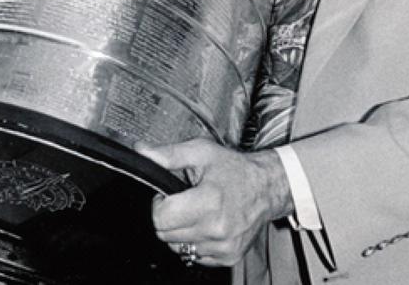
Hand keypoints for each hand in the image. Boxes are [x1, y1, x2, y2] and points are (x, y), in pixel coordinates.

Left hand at [137, 138, 290, 266]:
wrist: (267, 187)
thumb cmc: (234, 169)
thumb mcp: (201, 152)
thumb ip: (168, 154)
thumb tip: (141, 152)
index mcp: (209, 202)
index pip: (160, 219)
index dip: (159, 204)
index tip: (169, 196)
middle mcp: (217, 229)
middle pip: (166, 235)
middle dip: (169, 218)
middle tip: (184, 201)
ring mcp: (224, 246)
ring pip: (179, 247)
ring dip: (182, 231)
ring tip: (198, 212)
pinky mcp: (229, 256)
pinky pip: (196, 255)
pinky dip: (197, 241)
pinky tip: (208, 224)